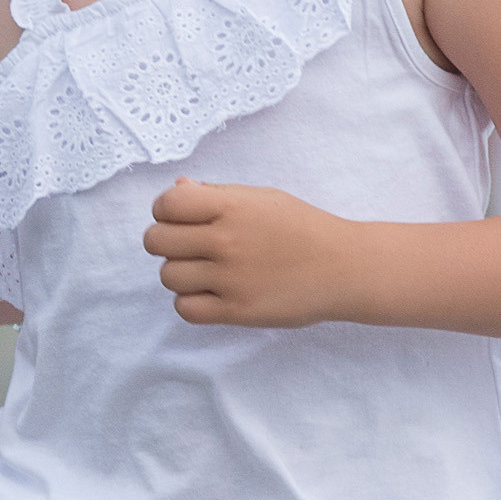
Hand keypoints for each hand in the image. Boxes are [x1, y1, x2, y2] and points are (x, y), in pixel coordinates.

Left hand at [144, 178, 361, 326]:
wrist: (343, 268)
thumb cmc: (303, 228)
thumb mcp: (263, 198)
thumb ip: (218, 194)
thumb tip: (177, 188)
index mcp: (232, 207)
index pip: (167, 204)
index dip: (166, 211)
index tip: (182, 218)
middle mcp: (226, 241)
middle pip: (157, 241)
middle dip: (167, 241)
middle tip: (190, 246)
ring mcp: (230, 278)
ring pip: (168, 276)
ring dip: (180, 273)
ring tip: (206, 271)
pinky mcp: (237, 311)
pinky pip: (186, 308)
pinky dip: (191, 302)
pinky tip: (211, 293)